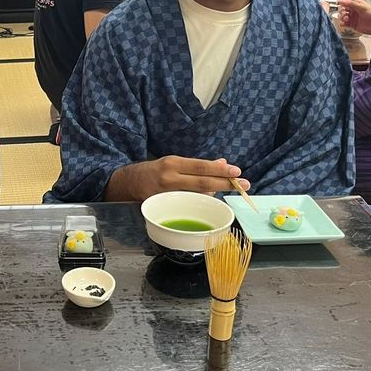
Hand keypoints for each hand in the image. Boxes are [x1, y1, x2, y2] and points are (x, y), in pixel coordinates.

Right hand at [105, 156, 249, 201]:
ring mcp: (166, 195)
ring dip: (215, 194)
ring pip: (196, 196)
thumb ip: (197, 165)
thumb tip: (223, 163)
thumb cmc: (154, 172)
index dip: (219, 170)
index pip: (200, 167)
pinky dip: (200, 203)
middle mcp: (169, 178)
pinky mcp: (163, 207)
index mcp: (173, 163)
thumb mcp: (174, 163)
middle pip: (202, 182)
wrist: (126, 183)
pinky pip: (187, 206)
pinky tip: (208, 201)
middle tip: (244, 184)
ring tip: (229, 190)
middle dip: (225, 183)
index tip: (237, 172)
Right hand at [337, 0, 370, 35]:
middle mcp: (353, 10)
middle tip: (344, 13)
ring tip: (346, 19)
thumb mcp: (361, 7)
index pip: (346, 0)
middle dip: (341, 11)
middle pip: (342, 9)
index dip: (340, 1)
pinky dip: (342, 23)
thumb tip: (340, 0)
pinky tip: (344, 23)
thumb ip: (350, 3)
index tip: (337, 3)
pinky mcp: (352, 24)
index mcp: (356, 3)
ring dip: (342, 17)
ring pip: (342, 16)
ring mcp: (352, 17)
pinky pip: (343, 23)